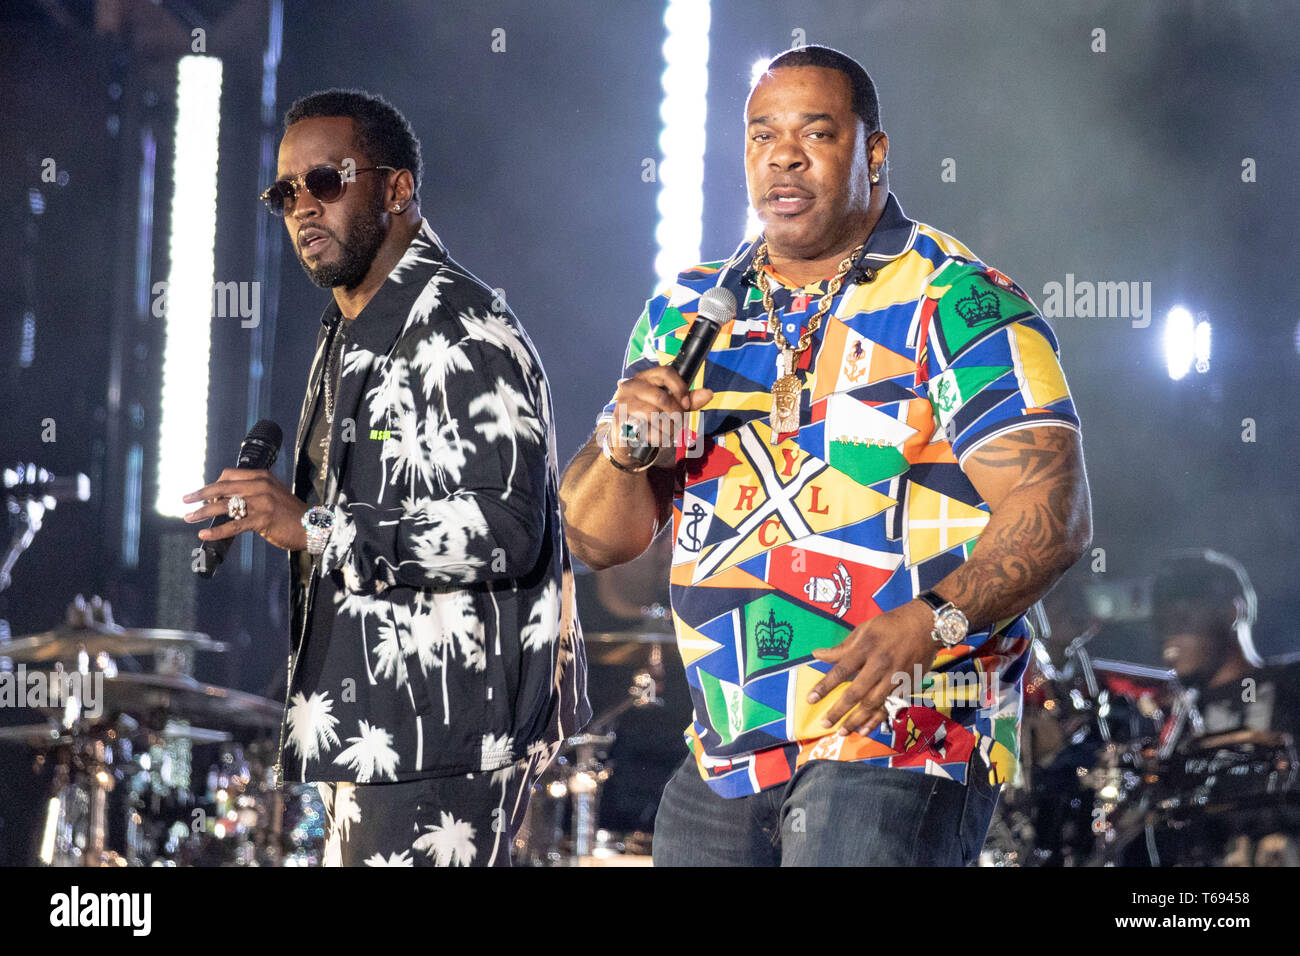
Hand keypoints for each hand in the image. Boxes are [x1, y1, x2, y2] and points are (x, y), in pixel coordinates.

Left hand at [182, 468, 309, 551]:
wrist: (312, 525)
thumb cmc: (290, 512)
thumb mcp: (273, 492)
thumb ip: (253, 490)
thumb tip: (227, 497)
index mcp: (262, 476)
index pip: (228, 475)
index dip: (213, 485)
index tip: (204, 495)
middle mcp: (260, 486)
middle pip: (222, 488)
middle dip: (200, 494)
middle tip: (185, 500)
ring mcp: (262, 503)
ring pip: (224, 507)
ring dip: (202, 513)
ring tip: (188, 518)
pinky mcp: (263, 520)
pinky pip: (234, 525)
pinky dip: (216, 531)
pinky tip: (204, 534)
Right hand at [607, 367, 712, 467]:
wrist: (627, 439)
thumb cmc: (652, 418)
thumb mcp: (671, 406)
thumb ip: (689, 400)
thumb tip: (709, 393)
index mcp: (646, 377)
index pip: (666, 372)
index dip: (681, 388)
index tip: (687, 404)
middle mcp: (632, 386)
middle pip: (661, 397)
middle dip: (676, 413)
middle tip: (680, 423)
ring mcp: (623, 403)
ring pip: (654, 414)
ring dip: (668, 428)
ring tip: (669, 432)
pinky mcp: (619, 420)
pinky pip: (645, 429)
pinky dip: (657, 437)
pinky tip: (657, 438)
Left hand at [806, 600, 937, 734]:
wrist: (926, 625)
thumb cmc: (890, 625)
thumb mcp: (864, 629)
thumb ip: (842, 647)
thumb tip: (817, 655)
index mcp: (866, 648)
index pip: (841, 671)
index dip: (825, 686)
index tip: (810, 700)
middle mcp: (880, 665)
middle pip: (856, 692)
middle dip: (838, 710)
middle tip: (824, 724)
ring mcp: (894, 678)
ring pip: (873, 704)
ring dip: (856, 720)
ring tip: (842, 732)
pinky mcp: (906, 686)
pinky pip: (889, 706)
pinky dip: (877, 720)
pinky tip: (865, 729)